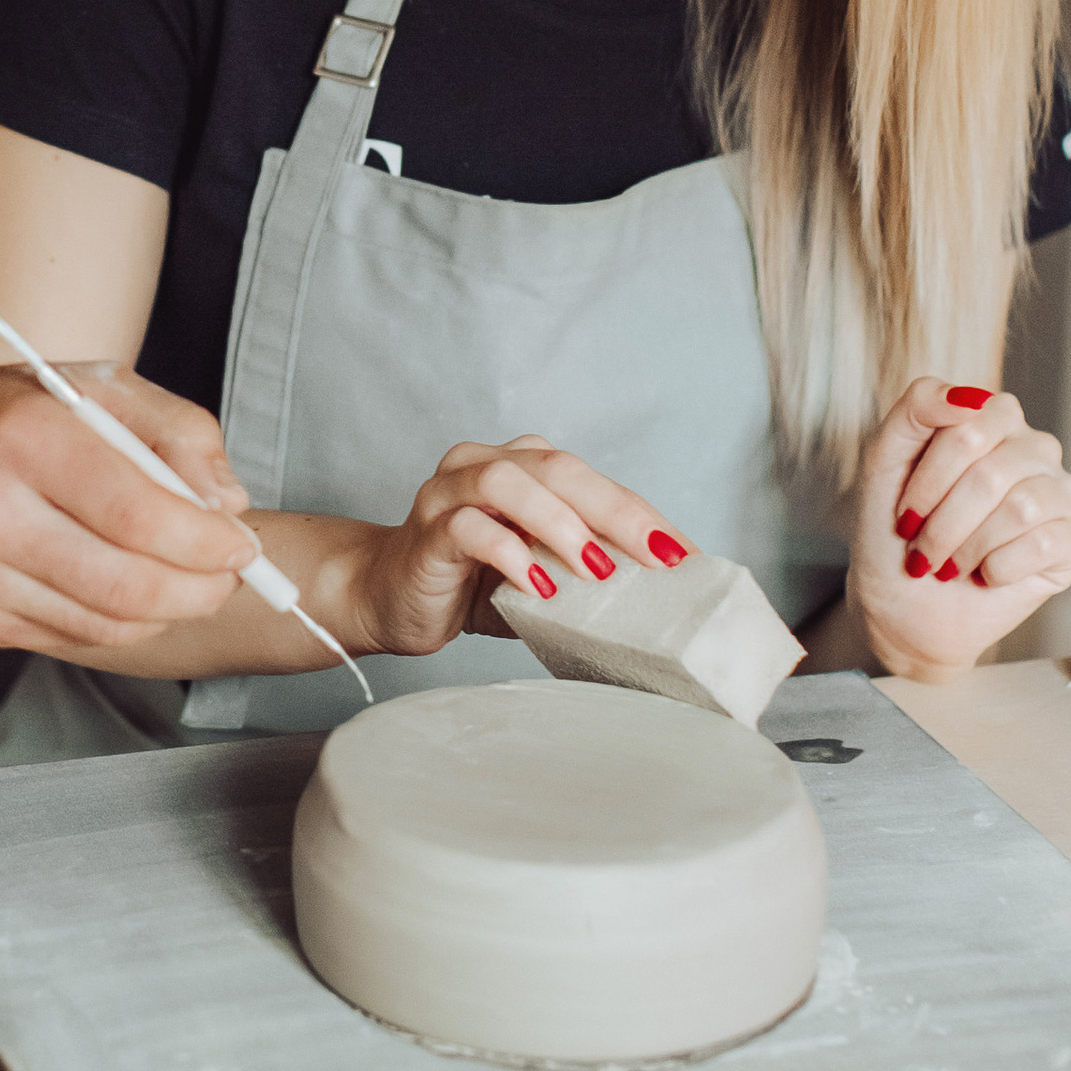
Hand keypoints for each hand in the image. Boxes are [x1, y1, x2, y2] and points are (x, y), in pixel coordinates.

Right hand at [0, 358, 254, 666]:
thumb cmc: (4, 414)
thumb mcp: (96, 385)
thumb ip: (177, 430)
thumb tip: (228, 504)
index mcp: (20, 439)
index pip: (134, 511)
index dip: (204, 540)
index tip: (240, 543)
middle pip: (128, 586)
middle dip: (202, 588)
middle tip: (230, 573)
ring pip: (109, 626)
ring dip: (170, 610)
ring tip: (188, 579)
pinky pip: (78, 640)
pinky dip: (123, 623)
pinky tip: (131, 588)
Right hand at [345, 438, 693, 657]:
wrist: (385, 597)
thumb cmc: (470, 585)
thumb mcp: (540, 576)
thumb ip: (584, 573)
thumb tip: (662, 605)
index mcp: (523, 468)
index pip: (595, 483)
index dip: (643, 515)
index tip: (685, 556)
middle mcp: (485, 465)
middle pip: (558, 470)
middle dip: (616, 511)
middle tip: (657, 555)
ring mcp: (451, 492)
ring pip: (508, 483)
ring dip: (561, 524)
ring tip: (597, 568)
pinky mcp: (427, 530)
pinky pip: (467, 528)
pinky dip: (509, 553)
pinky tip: (538, 585)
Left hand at [849, 380, 1070, 681]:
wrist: (906, 606)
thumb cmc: (896, 531)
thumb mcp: (885, 459)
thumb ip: (917, 407)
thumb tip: (970, 396)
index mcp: (992, 417)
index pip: (969, 422)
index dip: (929, 477)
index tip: (903, 513)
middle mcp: (1034, 446)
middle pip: (991, 471)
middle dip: (943, 521)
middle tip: (923, 548)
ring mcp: (1060, 489)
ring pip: (1020, 507)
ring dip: (967, 547)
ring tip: (950, 564)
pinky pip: (1043, 542)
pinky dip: (998, 568)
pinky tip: (987, 574)